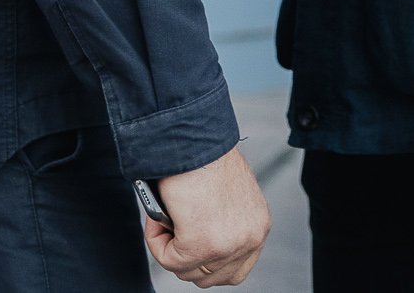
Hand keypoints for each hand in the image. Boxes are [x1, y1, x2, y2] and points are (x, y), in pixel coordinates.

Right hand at [145, 146, 269, 286]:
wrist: (192, 136)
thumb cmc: (202, 155)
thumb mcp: (225, 194)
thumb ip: (220, 221)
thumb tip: (196, 236)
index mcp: (257, 225)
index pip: (236, 268)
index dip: (208, 262)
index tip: (189, 246)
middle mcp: (250, 238)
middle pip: (211, 276)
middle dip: (186, 257)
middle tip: (171, 229)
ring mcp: (228, 245)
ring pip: (187, 271)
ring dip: (169, 246)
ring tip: (166, 215)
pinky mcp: (202, 245)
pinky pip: (169, 259)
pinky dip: (156, 240)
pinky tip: (159, 215)